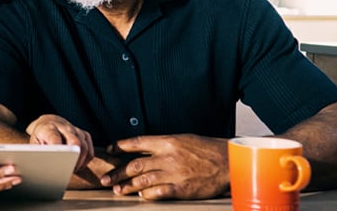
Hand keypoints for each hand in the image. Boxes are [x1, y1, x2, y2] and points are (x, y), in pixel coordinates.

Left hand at [25, 114, 92, 172]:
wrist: (49, 122)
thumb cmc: (40, 136)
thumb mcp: (34, 142)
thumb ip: (37, 152)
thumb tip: (41, 165)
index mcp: (49, 128)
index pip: (55, 138)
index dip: (57, 148)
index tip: (58, 159)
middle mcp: (64, 127)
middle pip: (75, 141)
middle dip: (74, 157)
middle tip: (68, 169)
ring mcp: (76, 130)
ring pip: (84, 146)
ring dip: (80, 161)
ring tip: (72, 169)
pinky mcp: (84, 134)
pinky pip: (90, 148)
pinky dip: (86, 159)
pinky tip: (79, 165)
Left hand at [102, 134, 229, 199]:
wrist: (230, 162)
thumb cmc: (207, 150)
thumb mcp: (183, 140)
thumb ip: (162, 145)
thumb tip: (142, 148)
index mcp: (168, 142)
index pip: (137, 142)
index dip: (120, 146)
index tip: (109, 150)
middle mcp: (168, 157)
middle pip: (135, 164)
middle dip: (117, 173)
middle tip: (105, 179)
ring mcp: (175, 173)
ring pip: (143, 180)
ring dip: (128, 186)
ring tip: (118, 190)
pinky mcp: (182, 189)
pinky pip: (158, 193)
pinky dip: (147, 195)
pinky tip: (140, 196)